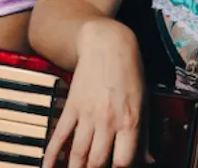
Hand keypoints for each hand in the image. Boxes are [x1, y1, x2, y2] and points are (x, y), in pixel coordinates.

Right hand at [44, 21, 145, 167]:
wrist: (107, 43)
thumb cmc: (130, 72)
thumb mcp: (144, 103)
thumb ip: (145, 135)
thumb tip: (150, 160)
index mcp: (130, 121)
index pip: (122, 162)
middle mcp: (108, 120)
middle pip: (97, 161)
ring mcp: (88, 113)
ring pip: (77, 152)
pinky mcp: (72, 105)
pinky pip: (60, 134)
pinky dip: (52, 153)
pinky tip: (48, 166)